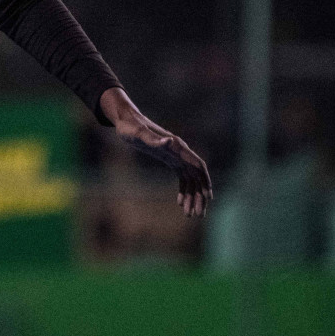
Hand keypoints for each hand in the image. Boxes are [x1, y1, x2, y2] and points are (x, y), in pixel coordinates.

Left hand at [99, 87, 213, 217]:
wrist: (126, 120)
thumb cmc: (131, 127)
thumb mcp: (139, 134)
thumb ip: (154, 140)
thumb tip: (170, 142)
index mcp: (178, 147)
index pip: (198, 165)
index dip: (205, 181)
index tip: (208, 198)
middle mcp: (180, 152)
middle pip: (196, 176)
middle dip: (199, 195)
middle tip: (198, 214)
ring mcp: (176, 156)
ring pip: (191, 180)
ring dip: (193, 196)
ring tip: (190, 214)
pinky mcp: (170, 160)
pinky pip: (182, 178)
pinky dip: (184, 190)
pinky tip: (180, 203)